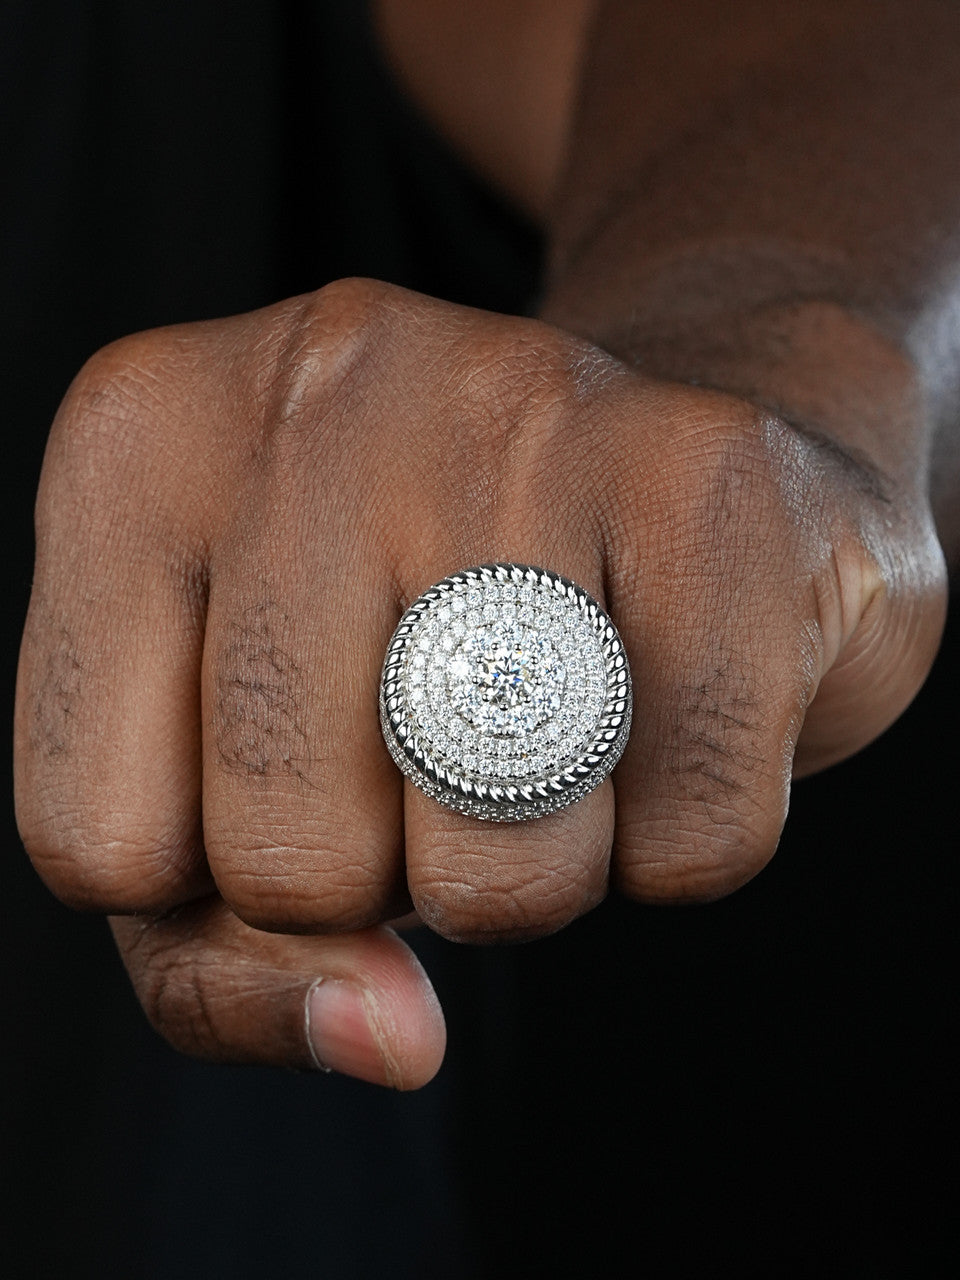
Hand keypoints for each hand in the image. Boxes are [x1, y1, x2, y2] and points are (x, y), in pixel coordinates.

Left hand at [14, 278, 945, 1083]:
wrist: (660, 486)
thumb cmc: (422, 639)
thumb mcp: (237, 780)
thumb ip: (228, 956)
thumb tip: (386, 1038)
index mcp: (140, 450)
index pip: (99, 842)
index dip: (212, 885)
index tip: (296, 786)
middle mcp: (315, 388)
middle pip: (291, 861)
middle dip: (387, 875)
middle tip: (441, 754)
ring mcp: (520, 406)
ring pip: (494, 867)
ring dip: (536, 872)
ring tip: (556, 730)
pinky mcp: (709, 465)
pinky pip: (693, 834)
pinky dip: (681, 838)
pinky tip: (667, 702)